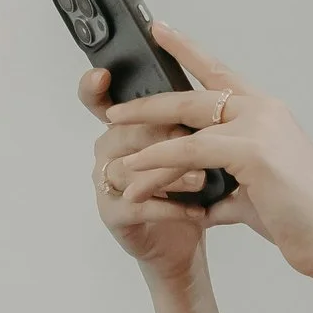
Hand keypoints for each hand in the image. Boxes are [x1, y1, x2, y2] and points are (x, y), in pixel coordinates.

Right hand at [81, 65, 214, 279]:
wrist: (187, 237)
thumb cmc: (190, 186)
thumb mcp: (198, 144)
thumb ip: (194, 117)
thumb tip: (219, 88)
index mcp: (127, 126)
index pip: (102, 100)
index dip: (94, 87)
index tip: (102, 74)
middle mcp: (111, 150)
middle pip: (123, 130)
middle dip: (159, 133)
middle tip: (191, 138)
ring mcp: (108, 182)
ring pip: (127, 168)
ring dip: (167, 172)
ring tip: (201, 180)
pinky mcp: (114, 214)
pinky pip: (136, 205)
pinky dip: (170, 207)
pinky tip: (196, 210)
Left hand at [105, 25, 312, 296]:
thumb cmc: (304, 219)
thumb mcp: (256, 197)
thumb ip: (229, 191)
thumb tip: (204, 204)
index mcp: (266, 113)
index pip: (220, 73)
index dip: (188, 51)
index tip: (160, 31)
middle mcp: (263, 110)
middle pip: (194, 94)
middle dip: (149, 103)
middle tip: (114, 110)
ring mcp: (258, 126)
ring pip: (186, 122)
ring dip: (145, 139)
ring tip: (117, 159)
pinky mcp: (251, 150)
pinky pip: (189, 151)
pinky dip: (159, 162)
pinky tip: (136, 176)